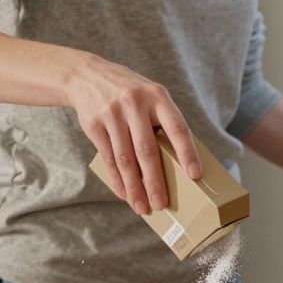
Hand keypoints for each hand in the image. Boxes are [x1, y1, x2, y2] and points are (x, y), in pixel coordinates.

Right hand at [66, 53, 200, 214]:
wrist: (87, 75)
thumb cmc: (130, 93)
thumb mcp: (151, 95)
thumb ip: (163, 121)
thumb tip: (180, 163)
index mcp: (157, 96)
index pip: (177, 127)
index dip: (187, 152)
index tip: (195, 175)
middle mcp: (134, 103)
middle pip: (147, 150)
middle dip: (155, 181)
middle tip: (162, 204)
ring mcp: (112, 113)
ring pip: (125, 159)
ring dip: (134, 187)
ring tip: (142, 206)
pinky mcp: (94, 124)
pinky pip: (108, 158)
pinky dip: (117, 179)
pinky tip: (124, 193)